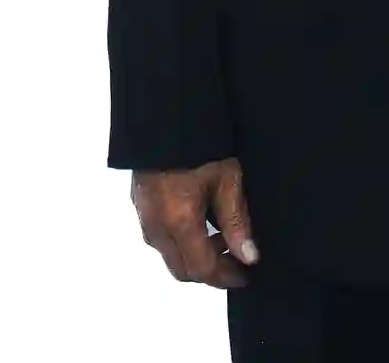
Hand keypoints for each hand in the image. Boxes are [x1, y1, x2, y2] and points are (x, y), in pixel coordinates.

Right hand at [131, 156, 258, 288]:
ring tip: (220, 236)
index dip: (224, 278)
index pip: (201, 269)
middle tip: (235, 259)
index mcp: (178, 223)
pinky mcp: (138, 201)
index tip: (244, 276)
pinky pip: (159, 235)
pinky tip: (198, 220)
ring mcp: (143, 215)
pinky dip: (180, 239)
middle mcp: (156, 226)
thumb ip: (237, 221)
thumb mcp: (227, 179)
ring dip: (194, 254)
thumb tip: (249, 256)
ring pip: (168, 253)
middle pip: (181, 269)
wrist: (164, 110)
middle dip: (209, 271)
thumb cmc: (202, 143)